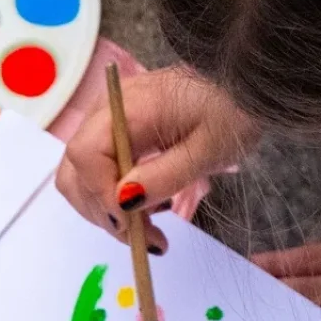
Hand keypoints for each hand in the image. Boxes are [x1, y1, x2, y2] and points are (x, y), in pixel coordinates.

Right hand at [56, 65, 259, 252]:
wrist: (244, 83)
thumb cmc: (233, 111)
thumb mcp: (208, 150)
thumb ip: (164, 175)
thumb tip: (124, 203)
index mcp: (129, 106)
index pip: (85, 154)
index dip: (102, 196)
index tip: (134, 225)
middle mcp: (109, 109)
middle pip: (76, 168)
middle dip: (103, 211)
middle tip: (145, 237)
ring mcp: (110, 118)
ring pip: (82, 173)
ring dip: (107, 208)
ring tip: (149, 226)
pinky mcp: (118, 129)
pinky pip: (100, 167)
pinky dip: (114, 194)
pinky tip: (147, 207)